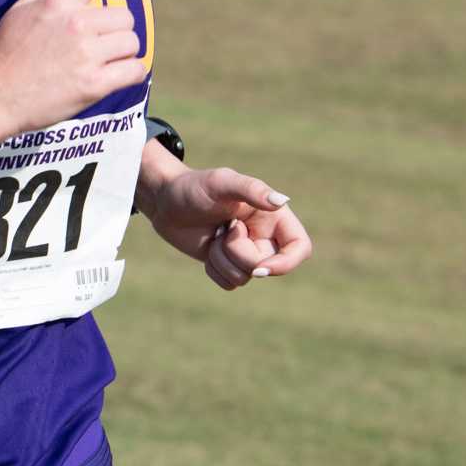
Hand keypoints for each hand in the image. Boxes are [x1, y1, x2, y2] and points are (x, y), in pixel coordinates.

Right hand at [0, 0, 150, 139]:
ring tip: (101, 62)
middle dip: (116, 30)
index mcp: (59, 1)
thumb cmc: (6, 52)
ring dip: (122, 53)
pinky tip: (116, 76)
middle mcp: (76, 23)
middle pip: (125, 17)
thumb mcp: (21, 8)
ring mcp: (86, 54)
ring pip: (131, 44)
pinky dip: (131, 73)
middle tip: (96, 44)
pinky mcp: (94, 84)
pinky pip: (135, 71)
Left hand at [149, 167, 310, 290]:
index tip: (260, 267)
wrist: (165, 201)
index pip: (300, 247)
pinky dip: (214, 270)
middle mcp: (264, 236)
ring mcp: (246, 252)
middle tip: (223, 230)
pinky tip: (208, 248)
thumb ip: (252, 189)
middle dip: (238, 254)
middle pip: (266, 267)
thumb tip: (282, 202)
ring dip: (223, 260)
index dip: (286, 263)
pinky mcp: (228, 264)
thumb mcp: (221, 182)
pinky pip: (229, 283)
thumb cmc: (194, 186)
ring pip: (245, 278)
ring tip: (214, 235)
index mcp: (272, 215)